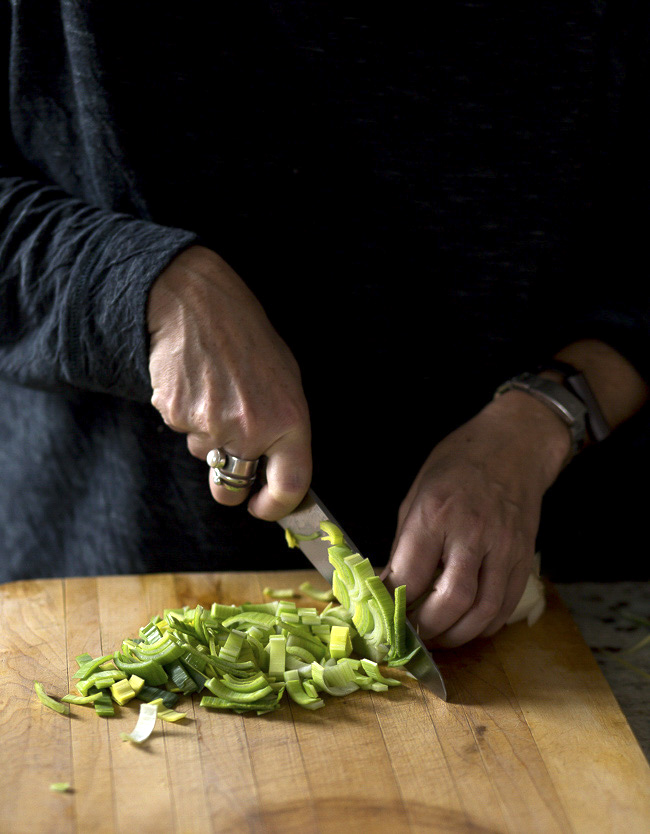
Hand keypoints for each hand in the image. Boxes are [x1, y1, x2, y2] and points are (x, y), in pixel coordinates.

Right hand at [147, 245, 310, 518]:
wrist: (195, 302)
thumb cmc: (246, 335)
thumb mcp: (285, 378)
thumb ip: (284, 426)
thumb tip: (277, 466)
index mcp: (287, 419)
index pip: (289, 485)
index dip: (275, 506)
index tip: (264, 507)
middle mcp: (249, 429)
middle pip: (232, 487)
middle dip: (230, 484)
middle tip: (229, 459)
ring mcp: (209, 425)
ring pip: (203, 454)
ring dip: (208, 435)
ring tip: (214, 390)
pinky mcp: (175, 414)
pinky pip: (182, 430)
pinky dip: (187, 414)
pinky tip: (194, 383)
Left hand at [381, 392, 569, 646]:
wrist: (513, 445)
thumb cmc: (457, 465)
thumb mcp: (417, 494)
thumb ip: (406, 543)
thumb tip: (390, 583)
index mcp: (435, 515)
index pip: (411, 574)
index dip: (394, 603)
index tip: (384, 614)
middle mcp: (471, 533)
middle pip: (451, 601)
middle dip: (428, 628)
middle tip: (412, 635)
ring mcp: (502, 547)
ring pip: (484, 611)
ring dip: (458, 635)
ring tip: (438, 638)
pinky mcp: (523, 557)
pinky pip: (506, 604)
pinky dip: (486, 625)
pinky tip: (468, 626)